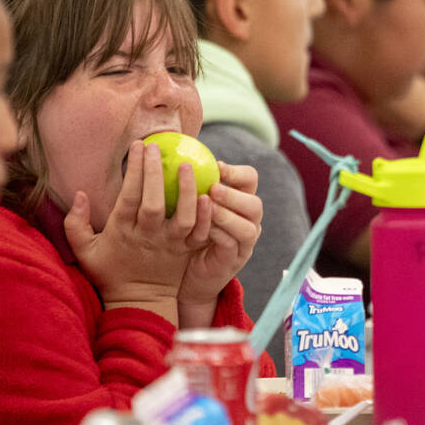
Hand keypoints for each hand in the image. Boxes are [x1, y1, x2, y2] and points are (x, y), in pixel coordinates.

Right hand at [64, 140, 209, 319]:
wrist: (139, 303)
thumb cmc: (110, 273)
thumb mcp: (84, 251)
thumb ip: (74, 224)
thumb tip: (79, 195)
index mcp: (122, 232)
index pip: (128, 197)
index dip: (134, 171)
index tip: (138, 146)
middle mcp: (147, 237)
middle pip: (153, 203)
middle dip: (155, 173)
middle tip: (158, 148)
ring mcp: (170, 245)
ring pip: (182, 217)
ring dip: (186, 190)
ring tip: (188, 165)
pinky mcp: (187, 251)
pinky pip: (200, 233)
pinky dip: (206, 216)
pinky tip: (209, 195)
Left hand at [177, 162, 261, 312]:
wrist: (185, 272)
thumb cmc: (184, 231)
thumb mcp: (187, 204)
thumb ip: (189, 183)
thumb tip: (170, 152)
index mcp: (239, 201)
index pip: (250, 180)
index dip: (237, 172)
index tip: (216, 166)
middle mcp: (247, 221)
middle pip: (255, 204)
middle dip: (234, 195)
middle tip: (213, 188)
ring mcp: (243, 243)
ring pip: (249, 227)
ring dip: (227, 215)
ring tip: (207, 207)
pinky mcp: (234, 260)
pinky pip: (233, 245)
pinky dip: (219, 234)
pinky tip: (202, 229)